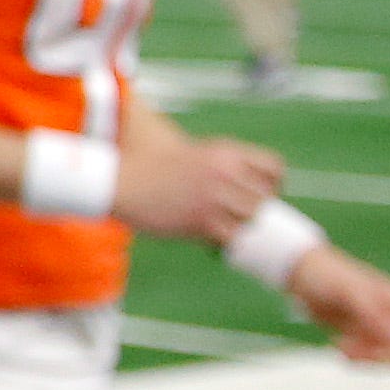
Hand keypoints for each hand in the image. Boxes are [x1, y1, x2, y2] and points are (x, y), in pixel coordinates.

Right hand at [117, 128, 279, 242]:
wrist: (115, 180)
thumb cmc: (142, 162)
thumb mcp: (180, 145)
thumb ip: (210, 158)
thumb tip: (226, 171)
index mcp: (224, 152)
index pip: (274, 168)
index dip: (271, 184)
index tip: (256, 193)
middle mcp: (226, 172)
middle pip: (265, 199)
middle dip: (254, 211)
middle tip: (236, 219)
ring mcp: (215, 197)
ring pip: (253, 220)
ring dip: (241, 228)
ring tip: (223, 232)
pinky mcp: (202, 221)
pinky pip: (232, 238)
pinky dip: (226, 244)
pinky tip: (210, 242)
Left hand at [290, 246, 389, 365]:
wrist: (300, 271)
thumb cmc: (326, 275)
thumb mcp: (349, 292)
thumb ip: (372, 313)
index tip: (379, 350)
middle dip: (382, 358)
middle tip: (353, 352)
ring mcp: (376, 325)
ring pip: (387, 356)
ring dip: (367, 359)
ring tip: (340, 348)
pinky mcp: (359, 333)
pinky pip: (369, 355)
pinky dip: (356, 357)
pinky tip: (337, 347)